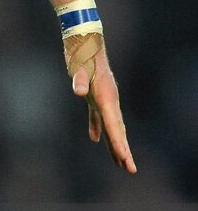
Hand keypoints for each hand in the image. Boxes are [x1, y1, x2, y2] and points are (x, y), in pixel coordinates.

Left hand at [71, 46, 136, 173]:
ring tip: (120, 163)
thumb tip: (79, 91)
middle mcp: (109, 99)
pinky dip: (98, 128)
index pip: (114, 125)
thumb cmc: (81, 54)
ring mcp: (102, 97)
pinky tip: (95, 139)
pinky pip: (98, 116)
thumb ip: (79, 79)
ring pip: (111, 126)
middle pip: (118, 130)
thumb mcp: (79, 66)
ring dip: (115, 144)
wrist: (84, 40)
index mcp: (106, 96)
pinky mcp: (93, 94)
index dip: (119, 143)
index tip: (125, 159)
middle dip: (123, 150)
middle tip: (131, 170)